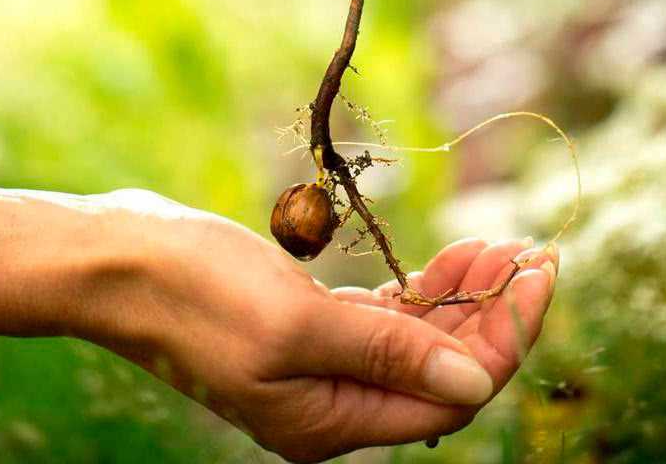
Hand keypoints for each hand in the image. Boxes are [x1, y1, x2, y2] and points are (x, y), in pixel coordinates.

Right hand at [89, 191, 554, 462]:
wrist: (123, 263)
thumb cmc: (201, 293)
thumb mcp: (301, 325)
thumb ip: (391, 354)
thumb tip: (476, 381)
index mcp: (333, 421)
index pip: (455, 393)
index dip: (507, 336)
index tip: (541, 274)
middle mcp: (336, 404)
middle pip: (447, 368)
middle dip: (496, 312)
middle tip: (531, 250)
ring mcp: (326, 366)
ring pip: (425, 340)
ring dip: (468, 295)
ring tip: (503, 245)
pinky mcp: (316, 329)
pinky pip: (393, 321)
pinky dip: (430, 290)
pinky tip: (458, 256)